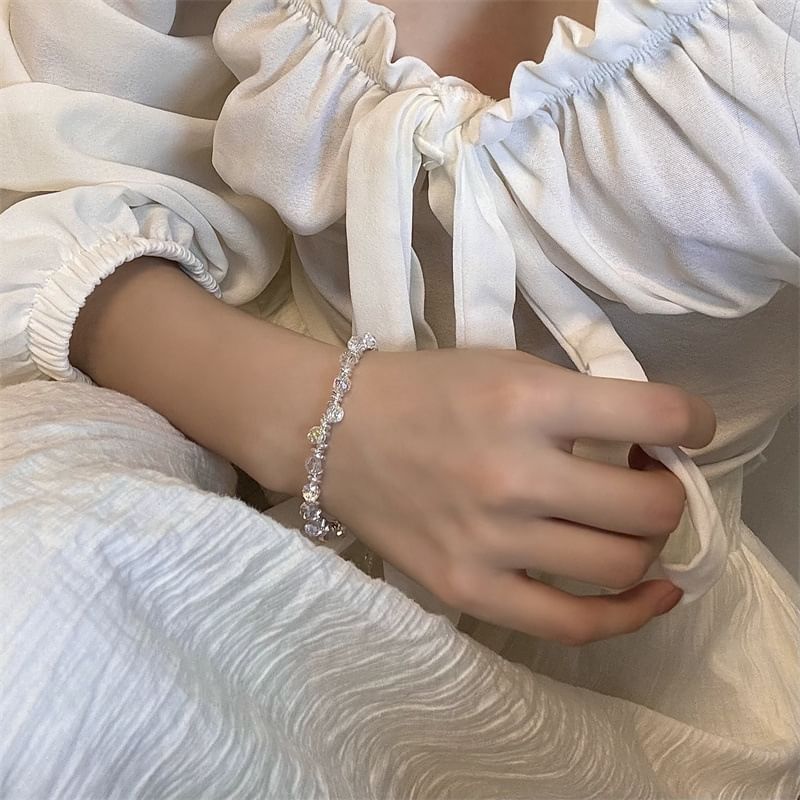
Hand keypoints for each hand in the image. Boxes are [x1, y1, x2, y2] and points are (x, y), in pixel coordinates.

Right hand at [322, 348, 715, 644]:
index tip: (688, 430)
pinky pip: (571, 625)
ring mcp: (489, 541)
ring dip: (648, 544)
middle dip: (670, 492)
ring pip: (620, 566)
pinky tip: (649, 593)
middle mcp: (512, 474)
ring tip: (628, 524)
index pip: (654, 417)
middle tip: (648, 478)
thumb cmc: (424, 389)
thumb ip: (580, 400)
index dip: (693, 423)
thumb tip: (650, 442)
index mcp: (525, 401)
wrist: (335, 433)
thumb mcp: (506, 366)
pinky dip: (628, 615)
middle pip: (649, 508)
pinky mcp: (467, 588)